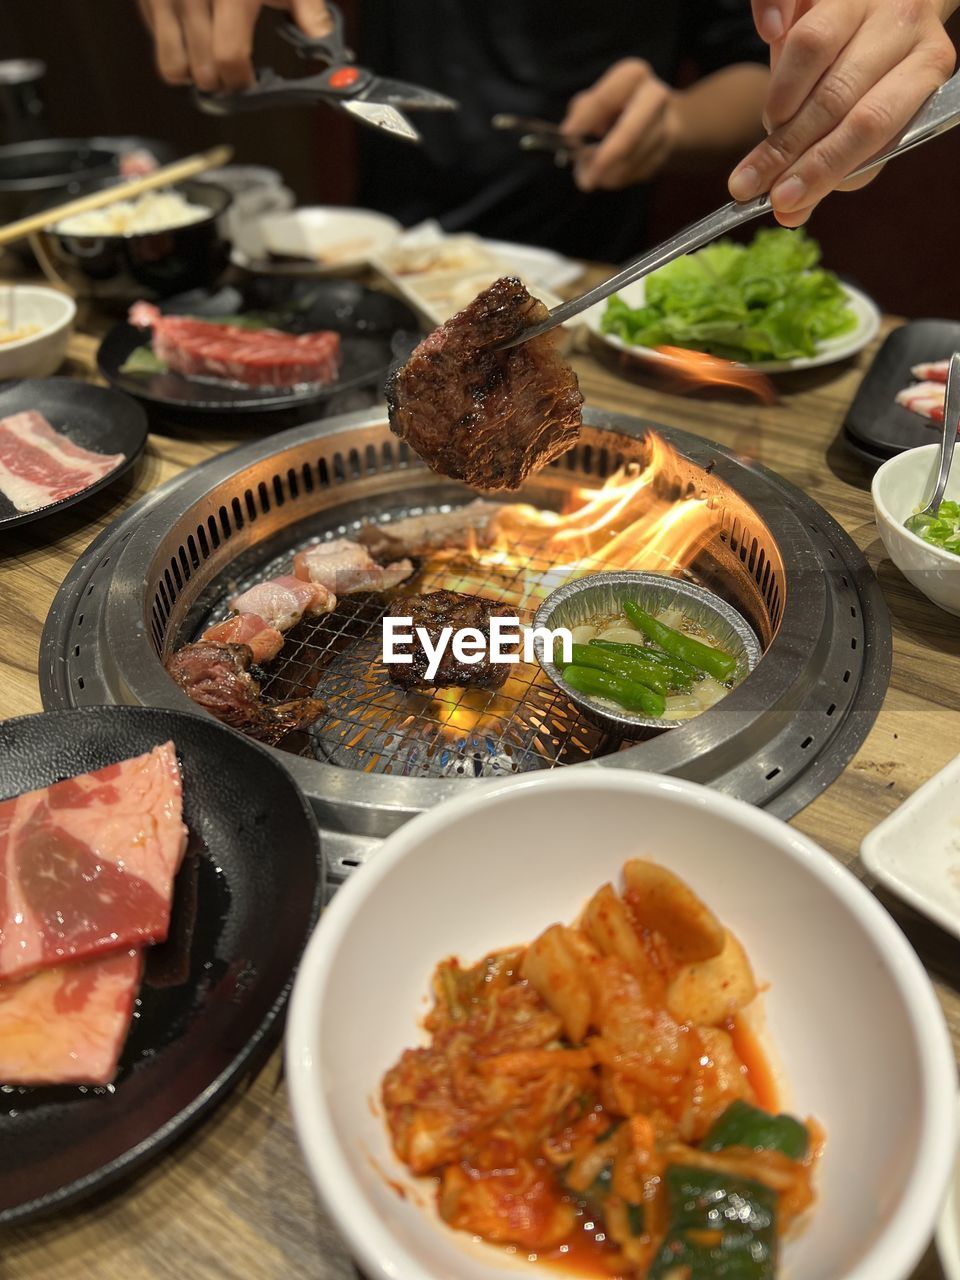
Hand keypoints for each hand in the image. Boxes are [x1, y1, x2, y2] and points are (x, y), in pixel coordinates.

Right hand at [139, 0, 332, 92]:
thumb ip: (306, 5)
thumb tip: (320, 38)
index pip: (229, 57)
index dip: (242, 79)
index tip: (250, 80)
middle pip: (202, 71)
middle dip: (221, 82)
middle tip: (234, 71)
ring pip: (171, 66)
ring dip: (192, 72)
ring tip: (209, 60)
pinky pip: (156, 40)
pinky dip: (174, 45)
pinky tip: (193, 31)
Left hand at [560, 59, 680, 191]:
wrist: (661, 116)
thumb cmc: (618, 105)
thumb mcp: (596, 98)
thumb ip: (582, 112)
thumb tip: (572, 138)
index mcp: (633, 76)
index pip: (606, 98)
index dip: (586, 117)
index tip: (567, 134)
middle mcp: (655, 96)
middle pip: (630, 132)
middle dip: (607, 157)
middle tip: (586, 178)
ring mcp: (666, 125)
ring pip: (634, 158)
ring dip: (609, 174)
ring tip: (589, 178)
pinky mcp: (667, 152)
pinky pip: (638, 173)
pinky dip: (618, 179)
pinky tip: (607, 176)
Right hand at [729, 0, 955, 224]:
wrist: (893, 1)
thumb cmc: (876, 77)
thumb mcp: (869, 122)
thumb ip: (835, 167)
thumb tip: (788, 213)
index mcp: (926, 69)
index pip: (870, 125)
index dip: (822, 166)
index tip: (782, 200)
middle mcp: (904, 24)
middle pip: (837, 95)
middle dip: (786, 149)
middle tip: (748, 183)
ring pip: (814, 46)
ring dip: (778, 100)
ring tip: (769, 128)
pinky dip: (772, 10)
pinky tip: (769, 32)